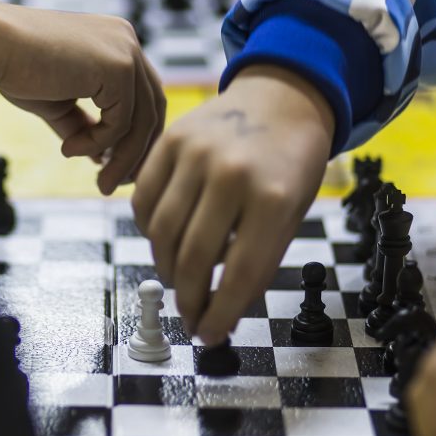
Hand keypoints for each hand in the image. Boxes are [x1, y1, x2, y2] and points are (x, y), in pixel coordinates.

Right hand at [0, 0, 164, 194]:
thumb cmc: (16, 67)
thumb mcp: (58, 102)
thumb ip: (83, 124)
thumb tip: (103, 158)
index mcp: (116, 43)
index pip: (142, 97)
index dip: (134, 136)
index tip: (114, 166)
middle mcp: (128, 42)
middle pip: (152, 109)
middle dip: (137, 152)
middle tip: (117, 184)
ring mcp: (127, 52)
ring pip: (142, 121)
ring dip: (122, 159)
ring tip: (101, 183)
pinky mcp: (119, 67)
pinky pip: (121, 122)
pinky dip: (98, 144)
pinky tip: (69, 150)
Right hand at [131, 65, 333, 343]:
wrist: (280, 98)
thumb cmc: (290, 164)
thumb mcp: (291, 214)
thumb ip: (258, 261)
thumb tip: (220, 313)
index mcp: (273, 197)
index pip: (239, 275)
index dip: (220, 315)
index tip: (209, 337)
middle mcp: (231, 173)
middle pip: (193, 258)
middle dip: (189, 300)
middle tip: (190, 318)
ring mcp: (195, 154)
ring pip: (161, 233)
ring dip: (165, 270)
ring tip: (179, 282)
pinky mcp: (167, 141)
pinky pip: (143, 202)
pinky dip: (148, 232)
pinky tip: (165, 242)